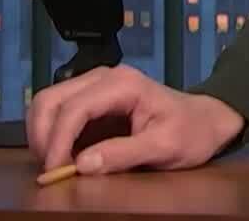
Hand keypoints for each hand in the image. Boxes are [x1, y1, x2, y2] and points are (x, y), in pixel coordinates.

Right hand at [26, 63, 246, 174]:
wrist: (206, 120)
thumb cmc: (191, 132)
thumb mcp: (165, 148)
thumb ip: (124, 154)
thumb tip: (82, 165)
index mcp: (123, 84)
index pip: (75, 108)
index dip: (58, 140)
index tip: (54, 170)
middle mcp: (103, 77)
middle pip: (51, 98)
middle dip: (42, 134)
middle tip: (49, 169)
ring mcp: (95, 86)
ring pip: (49, 102)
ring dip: (42, 132)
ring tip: (53, 163)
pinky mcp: (92, 99)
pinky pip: (59, 111)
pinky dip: (51, 133)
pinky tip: (61, 155)